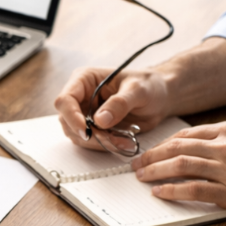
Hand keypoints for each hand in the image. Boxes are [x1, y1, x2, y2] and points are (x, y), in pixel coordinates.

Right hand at [54, 66, 173, 149]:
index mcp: (84, 79)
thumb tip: (99, 120)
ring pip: (77, 135)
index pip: (65, 100)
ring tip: (122, 141)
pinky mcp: (93, 128)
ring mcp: (84, 114)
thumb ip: (120, 103)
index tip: (86, 131)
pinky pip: (90, 142)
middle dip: (88, 134)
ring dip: (98, 142)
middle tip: (111, 139)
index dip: (72, 117)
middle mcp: (80, 97)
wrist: (160, 98)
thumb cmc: (149, 85)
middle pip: (67, 121)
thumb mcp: (138, 90)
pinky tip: (122, 142)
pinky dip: (105, 146)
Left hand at [132, 121, 225, 219]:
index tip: (152, 151)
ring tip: (141, 177)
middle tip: (136, 164)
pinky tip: (159, 192)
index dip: (164, 143)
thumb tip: (202, 146)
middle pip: (177, 147)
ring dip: (154, 171)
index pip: (187, 134)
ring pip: (180, 166)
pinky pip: (192, 189)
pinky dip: (171, 190)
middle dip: (151, 156)